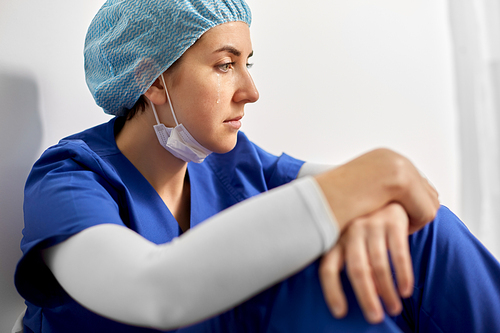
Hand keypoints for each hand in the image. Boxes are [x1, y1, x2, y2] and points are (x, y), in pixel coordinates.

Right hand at [314, 148, 438, 231]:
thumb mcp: (361, 191)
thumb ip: (381, 191)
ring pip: (429, 204)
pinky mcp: (402, 182)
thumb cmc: (332, 204)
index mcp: (384, 158)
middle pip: (428, 192)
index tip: (395, 219)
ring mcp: (399, 167)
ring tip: (389, 226)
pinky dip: (412, 225)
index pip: (417, 184)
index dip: (409, 206)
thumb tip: (400, 204)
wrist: (319, 202)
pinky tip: (389, 226)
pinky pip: (425, 213)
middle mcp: (394, 158)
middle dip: (416, 212)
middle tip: (395, 226)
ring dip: (413, 219)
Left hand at [319, 203, 412, 323]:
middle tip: (375, 317)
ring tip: (394, 308)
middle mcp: (351, 230)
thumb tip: (357, 297)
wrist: (386, 191)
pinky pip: (399, 252)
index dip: (332, 291)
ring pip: (378, 264)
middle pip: (357, 269)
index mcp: (336, 238)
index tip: (340, 312)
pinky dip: (403, 274)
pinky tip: (406, 289)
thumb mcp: (350, 240)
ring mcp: (372, 224)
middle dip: (366, 297)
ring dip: (387, 291)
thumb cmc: (365, 225)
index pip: (327, 268)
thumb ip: (349, 262)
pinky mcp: (393, 220)